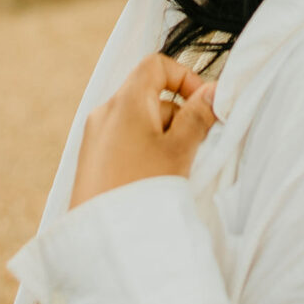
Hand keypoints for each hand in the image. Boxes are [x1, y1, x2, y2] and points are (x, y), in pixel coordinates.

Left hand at [69, 55, 218, 208]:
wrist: (101, 238)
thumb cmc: (141, 189)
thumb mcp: (179, 150)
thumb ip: (197, 116)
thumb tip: (212, 91)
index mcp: (125, 101)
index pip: (156, 65)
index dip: (185, 78)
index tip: (203, 106)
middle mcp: (105, 113)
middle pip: (150, 96)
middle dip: (177, 117)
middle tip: (193, 148)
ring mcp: (95, 138)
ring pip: (140, 122)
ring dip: (163, 138)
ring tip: (172, 172)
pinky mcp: (92, 161)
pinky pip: (125, 142)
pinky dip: (145, 152)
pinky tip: (153, 181)